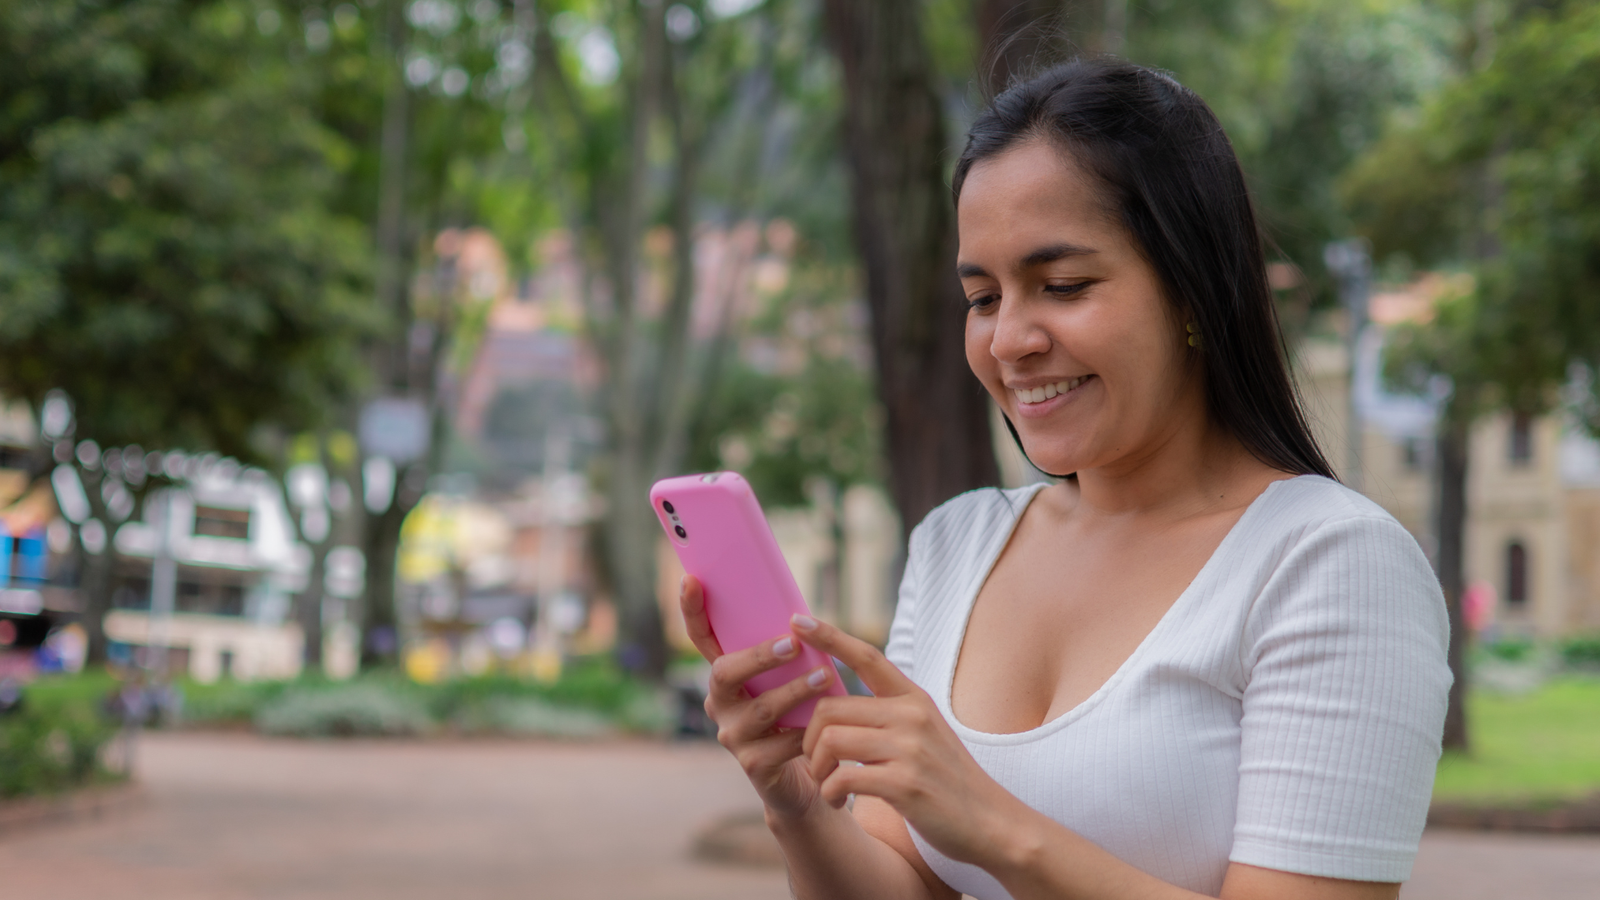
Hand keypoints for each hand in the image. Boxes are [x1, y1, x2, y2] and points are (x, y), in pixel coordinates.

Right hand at [679, 575, 837, 820]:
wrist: (807, 777)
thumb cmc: (799, 715)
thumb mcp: (789, 678)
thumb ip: (787, 652)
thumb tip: (803, 616)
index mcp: (727, 675)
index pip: (702, 638)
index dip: (692, 610)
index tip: (690, 579)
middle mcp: (720, 703)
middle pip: (724, 673)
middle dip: (759, 656)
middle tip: (794, 644)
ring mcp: (733, 735)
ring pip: (761, 709)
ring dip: (795, 691)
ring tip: (826, 678)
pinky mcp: (753, 765)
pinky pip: (782, 743)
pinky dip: (808, 731)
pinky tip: (827, 725)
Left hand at [793, 614, 1026, 867]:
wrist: (992, 823)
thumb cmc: (948, 782)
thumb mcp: (924, 735)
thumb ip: (886, 717)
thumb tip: (831, 710)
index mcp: (914, 699)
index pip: (866, 656)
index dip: (829, 637)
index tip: (797, 620)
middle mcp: (911, 716)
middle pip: (830, 707)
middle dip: (809, 738)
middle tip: (815, 762)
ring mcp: (909, 749)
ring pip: (830, 740)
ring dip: (816, 768)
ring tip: (827, 784)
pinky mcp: (904, 784)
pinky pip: (841, 778)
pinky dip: (829, 793)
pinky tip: (837, 802)